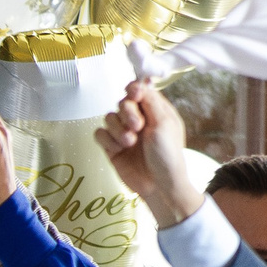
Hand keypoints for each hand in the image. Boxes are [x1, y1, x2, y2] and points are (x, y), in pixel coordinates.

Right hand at [95, 79, 203, 228]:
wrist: (158, 185)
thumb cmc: (167, 155)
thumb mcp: (164, 123)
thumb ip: (151, 101)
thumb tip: (142, 81)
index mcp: (155, 111)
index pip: (139, 91)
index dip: (134, 90)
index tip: (134, 94)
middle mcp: (139, 119)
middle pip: (122, 103)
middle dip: (127, 113)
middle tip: (137, 127)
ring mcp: (124, 133)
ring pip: (109, 117)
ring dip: (117, 129)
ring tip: (129, 143)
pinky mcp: (112, 147)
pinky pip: (100, 134)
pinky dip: (107, 140)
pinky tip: (118, 149)